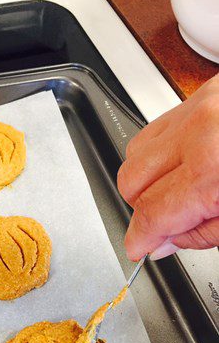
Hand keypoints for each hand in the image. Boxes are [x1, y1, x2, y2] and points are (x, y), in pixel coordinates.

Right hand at [117, 74, 218, 261]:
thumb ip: (203, 233)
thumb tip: (165, 242)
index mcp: (211, 165)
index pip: (153, 213)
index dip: (141, 238)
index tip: (138, 249)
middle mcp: (197, 129)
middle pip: (131, 182)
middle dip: (144, 209)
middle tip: (172, 222)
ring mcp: (197, 106)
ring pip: (135, 153)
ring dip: (148, 181)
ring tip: (180, 191)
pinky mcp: (200, 94)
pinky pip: (153, 130)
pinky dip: (158, 155)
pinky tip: (181, 165)